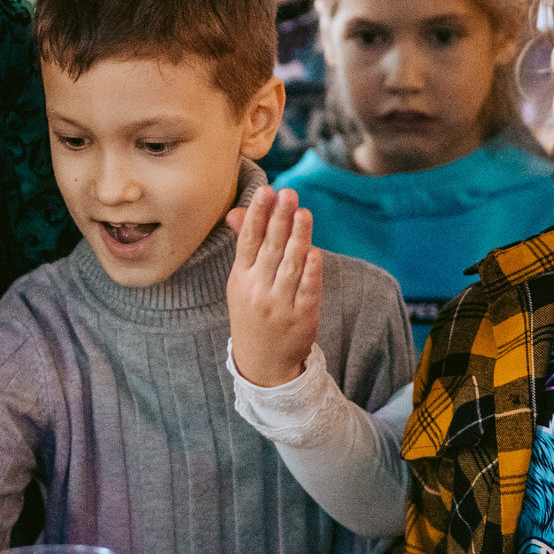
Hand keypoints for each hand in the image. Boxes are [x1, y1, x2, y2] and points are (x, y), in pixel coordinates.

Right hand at [226, 186, 321, 388]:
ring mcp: (280, 304)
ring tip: (304, 213)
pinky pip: (307, 290)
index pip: (249, 241)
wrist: (262, 362)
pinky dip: (312, 271)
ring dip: (298, 237)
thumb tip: (238, 211)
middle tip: (289, 193)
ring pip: (290, 266)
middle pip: (270, 248)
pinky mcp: (302, 317)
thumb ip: (246, 246)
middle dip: (279, 219)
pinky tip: (315, 252)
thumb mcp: (241, 282)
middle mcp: (258, 290)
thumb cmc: (253, 313)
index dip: (257, 215)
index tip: (266, 191)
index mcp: (241, 278)